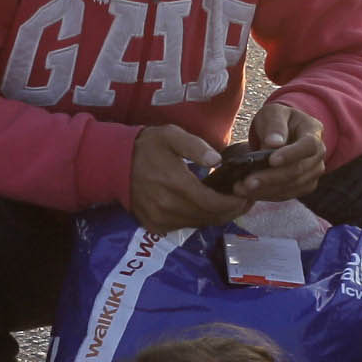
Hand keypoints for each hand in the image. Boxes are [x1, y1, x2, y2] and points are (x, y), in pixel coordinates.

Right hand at [123, 123, 247, 231]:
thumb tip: (217, 160)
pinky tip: (207, 208)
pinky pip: (184, 226)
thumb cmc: (147, 146)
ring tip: (230, 204)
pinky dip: (199, 219)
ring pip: (198, 224)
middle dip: (230, 211)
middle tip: (245, 200)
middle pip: (209, 217)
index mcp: (175, 184)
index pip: (213, 203)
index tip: (246, 195)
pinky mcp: (154, 226)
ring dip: (216, 216)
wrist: (115, 163)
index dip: (233, 203)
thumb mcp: (172, 135)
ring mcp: (160, 219)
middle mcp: (168, 207)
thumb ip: (196, 146)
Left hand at [234, 99, 328, 204]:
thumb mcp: (273, 113)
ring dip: (266, 190)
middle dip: (271, 178)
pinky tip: (248, 193)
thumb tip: (273, 143)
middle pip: (298, 170)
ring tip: (241, 189)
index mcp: (313, 131)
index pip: (308, 146)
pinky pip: (286, 194)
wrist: (282, 133)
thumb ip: (274, 125)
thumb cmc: (277, 120)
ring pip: (292, 186)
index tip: (271, 160)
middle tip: (247, 182)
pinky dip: (267, 195)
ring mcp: (313, 172)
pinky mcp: (303, 186)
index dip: (291, 155)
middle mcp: (318, 155)